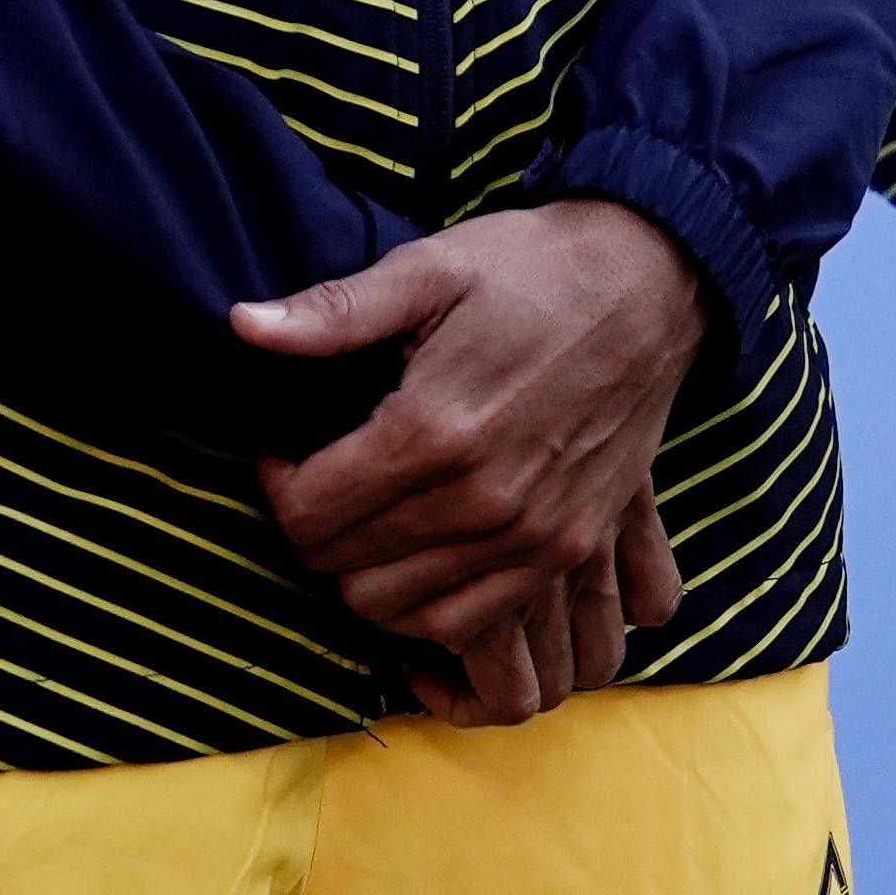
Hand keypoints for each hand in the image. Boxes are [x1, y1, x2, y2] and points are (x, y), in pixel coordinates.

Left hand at [234, 200, 708, 720]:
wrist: (655, 278)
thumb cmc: (535, 267)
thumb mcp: (433, 268)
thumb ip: (335, 311)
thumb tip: (240, 326)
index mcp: (433, 428)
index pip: (307, 515)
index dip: (278, 485)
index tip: (290, 452)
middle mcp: (481, 500)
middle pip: (345, 573)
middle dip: (320, 533)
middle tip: (334, 481)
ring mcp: (533, 536)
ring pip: (401, 614)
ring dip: (370, 576)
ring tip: (378, 517)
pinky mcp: (570, 548)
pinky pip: (472, 626)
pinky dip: (433, 613)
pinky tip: (424, 560)